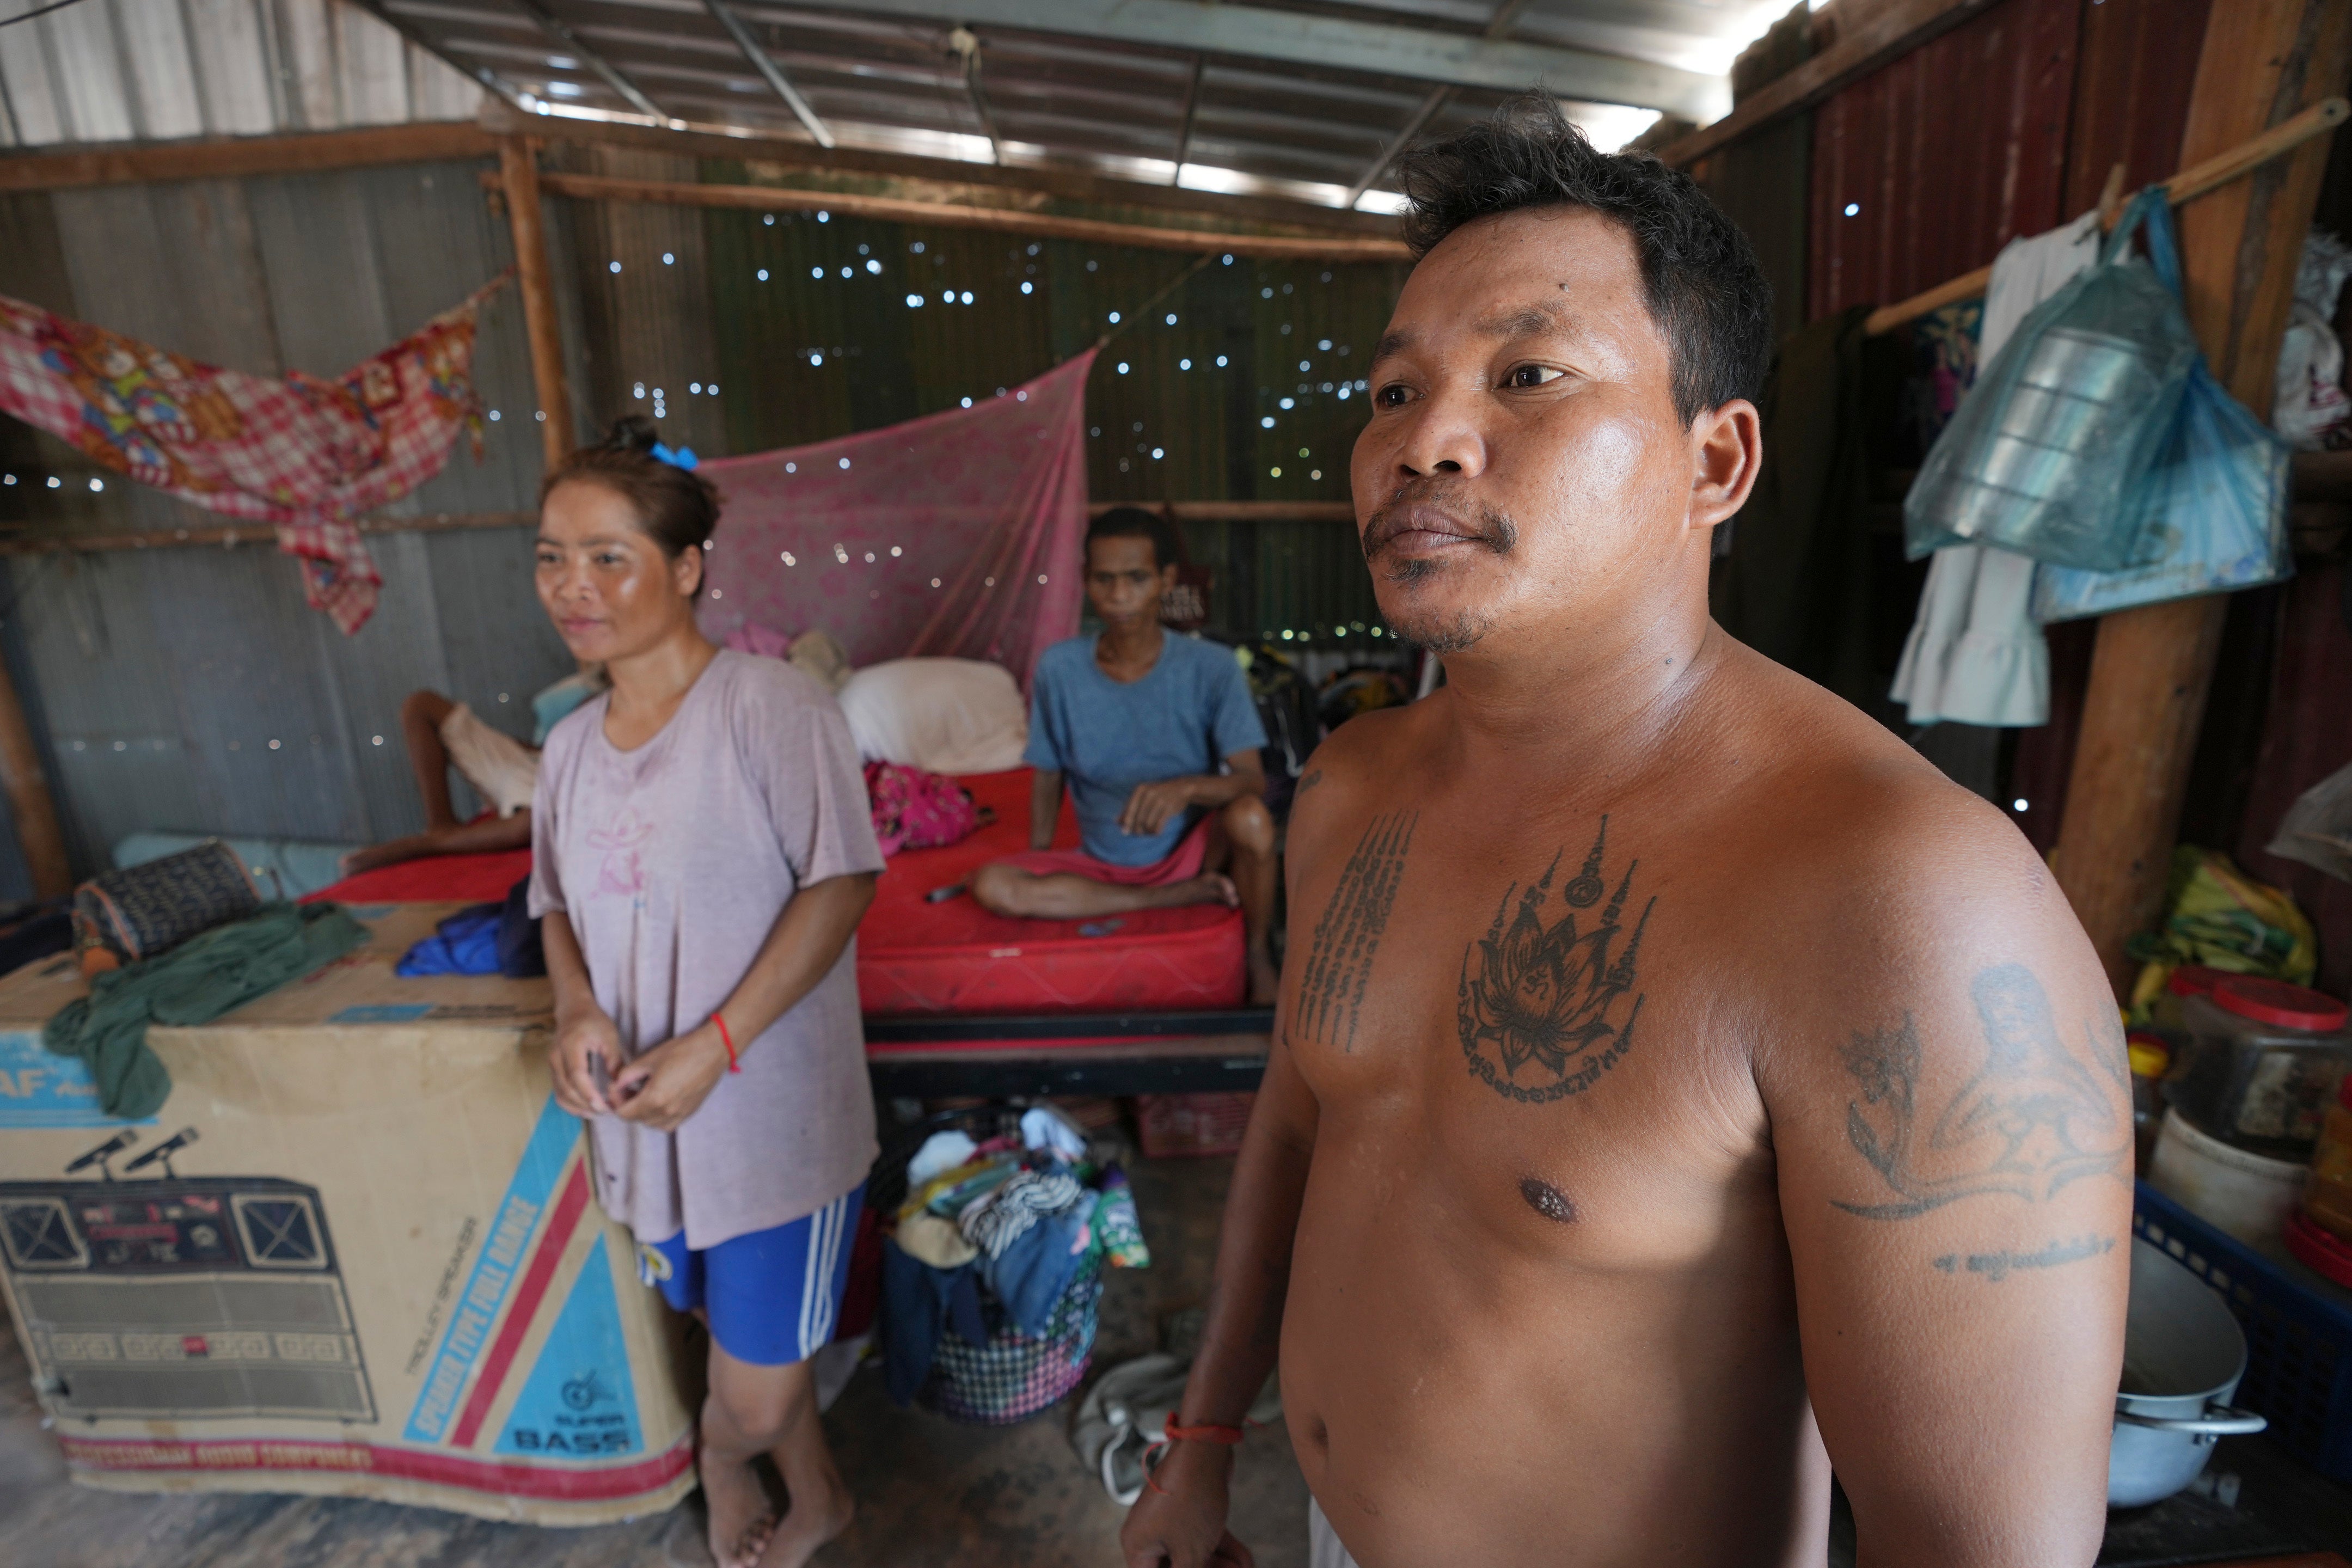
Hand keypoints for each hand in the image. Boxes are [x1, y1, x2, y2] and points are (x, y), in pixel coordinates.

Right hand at [549, 1007, 622, 1116]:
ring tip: (599, 1112)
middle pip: (567, 1088)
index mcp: (570, 1044)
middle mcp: (556, 1056)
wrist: (573, 1012)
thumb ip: (614, 1059)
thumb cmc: (593, 1021)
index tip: (603, 1106)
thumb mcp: (609, 1035)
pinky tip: (587, 1109)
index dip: (588, 1093)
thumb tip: (619, 1084)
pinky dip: (571, 1104)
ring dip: (578, 1107)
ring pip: (560, 1094)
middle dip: (586, 1104)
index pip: (576, 1074)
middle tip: (607, 1111)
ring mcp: (551, 1065)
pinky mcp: (553, 1071)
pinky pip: (558, 1093)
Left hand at [612, 1025, 730, 1132]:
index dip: (615, 1100)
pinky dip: (658, 1116)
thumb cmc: (683, 1051)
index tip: (616, 1086)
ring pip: (651, 1123)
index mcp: (654, 1099)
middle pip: (636, 1119)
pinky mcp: (690, 1112)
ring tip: (643, 1093)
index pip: (624, 1113)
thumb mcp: (649, 1058)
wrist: (714, 1050)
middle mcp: (667, 1112)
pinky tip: (659, 1100)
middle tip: (627, 1087)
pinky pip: (667, 1123)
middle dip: (627, 1104)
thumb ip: (627, 1074)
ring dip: (642, 1112)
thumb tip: (617, 1083)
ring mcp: (680, 1114)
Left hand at [1120, 778, 1196, 836]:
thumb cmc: (1159, 793)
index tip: (1125, 832)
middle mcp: (1149, 793)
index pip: (1129, 809)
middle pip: (1138, 818)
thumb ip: (1130, 807)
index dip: (1126, 822)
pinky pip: (1159, 825)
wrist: (1181, 788)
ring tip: (1148, 831)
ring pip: (1148, 823)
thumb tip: (1116, 822)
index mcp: (1140, 789)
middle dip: (1137, 829)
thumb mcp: (1143, 796)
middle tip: (1139, 833)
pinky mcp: (1169, 808)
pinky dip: (1156, 831)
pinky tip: (1156, 832)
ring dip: (1147, 831)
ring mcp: (1160, 800)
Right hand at [1122, 1440, 1252, 1567]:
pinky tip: (1245, 1559)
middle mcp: (1148, 1534)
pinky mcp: (1187, 1509)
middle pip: (1175, 1567)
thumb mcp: (1191, 1553)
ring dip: (1220, 1564)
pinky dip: (1222, 1547)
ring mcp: (1168, 1519)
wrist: (1203, 1450)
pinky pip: (1201, 1535)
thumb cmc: (1190, 1501)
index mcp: (1137, 1547)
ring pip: (1193, 1553)